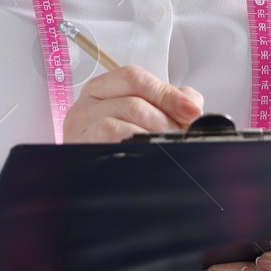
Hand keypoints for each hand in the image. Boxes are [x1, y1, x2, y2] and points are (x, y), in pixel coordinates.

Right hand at [62, 64, 203, 142]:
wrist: (103, 192)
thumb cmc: (122, 151)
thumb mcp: (145, 119)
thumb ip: (169, 103)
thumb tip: (191, 103)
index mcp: (101, 91)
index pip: (133, 78)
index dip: (166, 93)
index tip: (191, 110)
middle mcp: (85, 106)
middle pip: (133, 100)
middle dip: (165, 120)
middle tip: (181, 136)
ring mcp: (79, 127)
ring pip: (124, 115)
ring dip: (155, 133)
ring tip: (166, 146)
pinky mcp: (79, 146)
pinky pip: (111, 133)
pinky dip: (136, 141)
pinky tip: (147, 152)